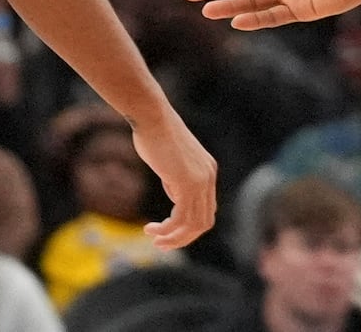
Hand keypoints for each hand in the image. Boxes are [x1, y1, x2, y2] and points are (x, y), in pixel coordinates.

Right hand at [128, 106, 215, 249]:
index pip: (206, 210)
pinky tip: (151, 229)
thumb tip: (176, 199)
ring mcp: (201, 180)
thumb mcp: (170, 164)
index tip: (167, 232)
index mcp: (207, 172)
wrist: (152, 117)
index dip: (188, 227)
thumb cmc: (155, 135)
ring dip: (174, 238)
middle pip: (204, 222)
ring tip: (154, 240)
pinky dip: (167, 230)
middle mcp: (209, 177)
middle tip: (160, 244)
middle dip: (183, 238)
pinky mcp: (188, 182)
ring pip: (194, 224)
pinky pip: (181, 218)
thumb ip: (177, 181)